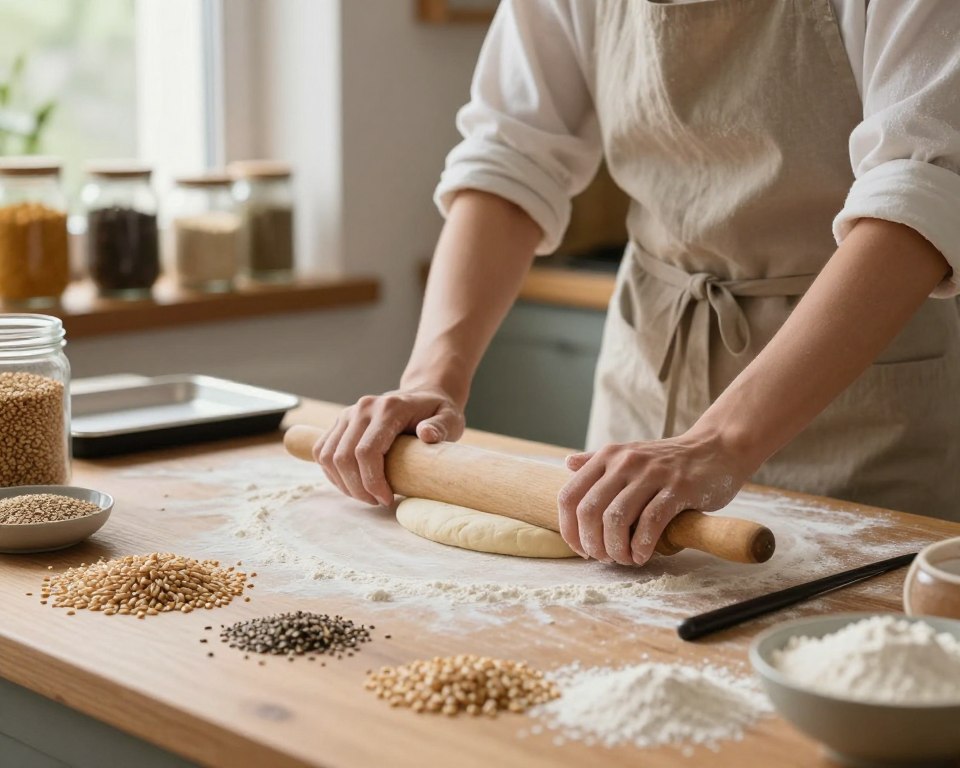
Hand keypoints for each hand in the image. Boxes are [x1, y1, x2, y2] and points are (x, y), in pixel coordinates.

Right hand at [315, 387, 464, 505]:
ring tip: (366, 496)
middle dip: (357, 488)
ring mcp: (348, 414)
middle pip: (343, 457)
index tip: (387, 499)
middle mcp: (363, 408)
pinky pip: (322, 451)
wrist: (423, 395)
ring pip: (328, 456)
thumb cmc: (437, 412)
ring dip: (343, 484)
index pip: (366, 451)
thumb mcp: (450, 418)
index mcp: (388, 408)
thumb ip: (441, 427)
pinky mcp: (340, 422)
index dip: (371, 482)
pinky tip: (351, 484)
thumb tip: (426, 434)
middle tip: (377, 502)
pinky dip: (332, 473)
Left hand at [557, 428, 755, 565]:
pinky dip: (642, 546)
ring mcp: (652, 474)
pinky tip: (643, 555)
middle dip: (593, 544)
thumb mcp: (629, 454)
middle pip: (589, 511)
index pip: (569, 497)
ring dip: (616, 549)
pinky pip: (651, 522)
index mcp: (607, 457)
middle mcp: (625, 462)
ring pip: (617, 519)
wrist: (717, 448)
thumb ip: (598, 461)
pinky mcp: (678, 488)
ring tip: (625, 559)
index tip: (581, 549)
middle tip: (605, 558)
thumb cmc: (669, 460)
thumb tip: (567, 463)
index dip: (569, 529)